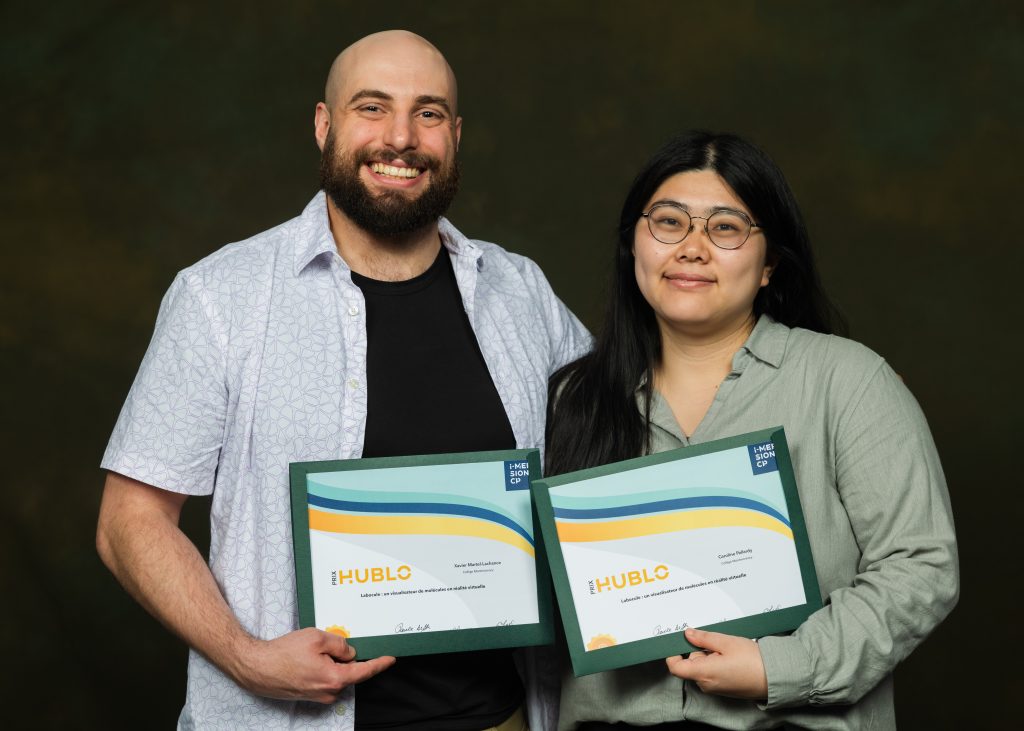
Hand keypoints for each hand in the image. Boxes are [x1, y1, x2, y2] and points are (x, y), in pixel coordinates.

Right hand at [234, 628, 394, 703]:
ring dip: (330, 662)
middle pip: (349, 672)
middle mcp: (329, 692)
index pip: (365, 671)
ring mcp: (318, 696)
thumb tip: (350, 652)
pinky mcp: (308, 695)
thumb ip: (340, 644)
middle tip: (327, 644)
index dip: (379, 664)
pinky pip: (323, 679)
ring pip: (335, 675)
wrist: (256, 667)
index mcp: (335, 678)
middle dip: (344, 657)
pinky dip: (321, 668)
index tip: (390, 659)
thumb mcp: (317, 638)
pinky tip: (305, 658)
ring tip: (309, 651)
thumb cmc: (284, 653)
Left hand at [665, 628, 766, 700]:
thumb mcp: (726, 642)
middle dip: (698, 651)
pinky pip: (711, 674)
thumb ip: (703, 638)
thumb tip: (687, 634)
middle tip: (715, 642)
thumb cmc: (752, 660)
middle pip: (690, 665)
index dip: (672, 654)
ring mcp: (715, 689)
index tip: (677, 642)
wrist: (775, 677)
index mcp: (703, 673)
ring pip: (702, 668)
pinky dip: (716, 664)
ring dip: (709, 657)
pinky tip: (731, 658)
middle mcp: (706, 684)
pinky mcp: (723, 689)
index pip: (676, 668)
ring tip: (727, 650)